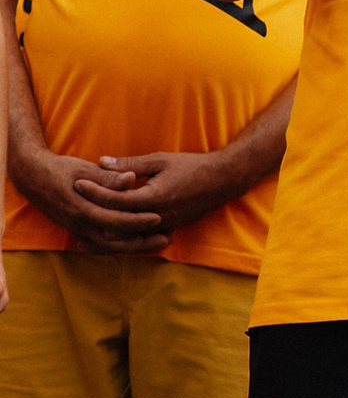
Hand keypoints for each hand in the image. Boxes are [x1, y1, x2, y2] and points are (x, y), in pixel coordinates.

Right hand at [6, 147, 170, 253]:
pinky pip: (100, 244)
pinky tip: (137, 243)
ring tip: (158, 242)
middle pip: (114, 240)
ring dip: (134, 246)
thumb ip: (108, 177)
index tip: (158, 217)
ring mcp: (77, 229)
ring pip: (108, 246)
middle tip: (166, 237)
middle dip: (141, 241)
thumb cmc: (60, 169)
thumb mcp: (84, 168)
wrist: (32, 177)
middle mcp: (79, 223)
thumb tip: (130, 179)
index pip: (114, 221)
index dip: (137, 221)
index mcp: (82, 208)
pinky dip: (119, 246)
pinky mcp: (77, 230)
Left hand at [72, 149, 255, 240]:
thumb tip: (101, 162)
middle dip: (94, 214)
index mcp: (152, 197)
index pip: (114, 199)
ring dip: (106, 229)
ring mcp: (162, 225)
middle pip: (115, 222)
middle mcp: (156, 216)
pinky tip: (110, 232)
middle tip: (74, 206)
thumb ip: (130, 165)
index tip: (77, 183)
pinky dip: (124, 235)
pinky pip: (140, 237)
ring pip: (126, 235)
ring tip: (84, 225)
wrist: (223, 181)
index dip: (94, 191)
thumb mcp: (160, 160)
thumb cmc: (192, 166)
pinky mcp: (168, 229)